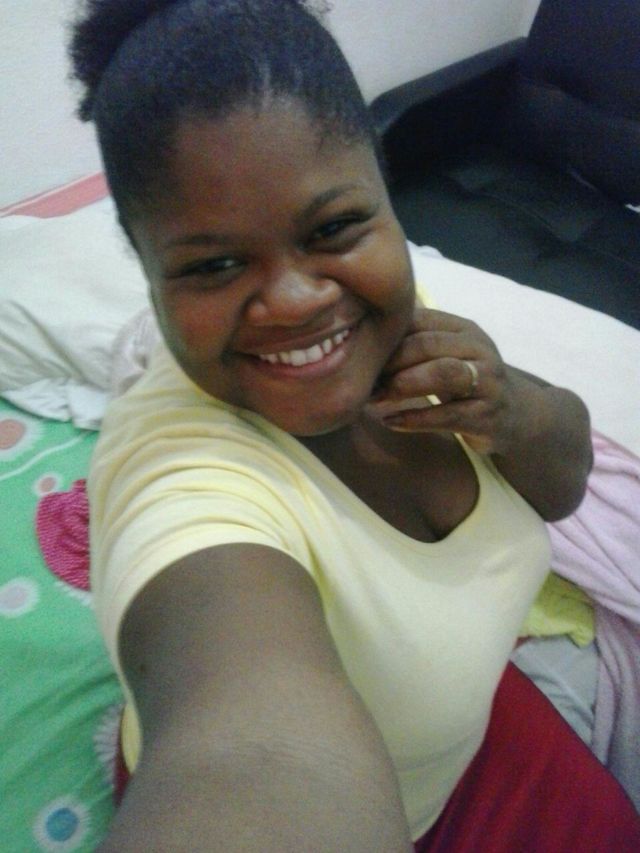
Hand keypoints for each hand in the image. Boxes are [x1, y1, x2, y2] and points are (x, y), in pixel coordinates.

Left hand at [365, 306, 536, 454]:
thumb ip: (413, 342)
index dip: (386, 336)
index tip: (358, 353)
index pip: (420, 320)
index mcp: (464, 328)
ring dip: (402, 385)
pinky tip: (390, 422)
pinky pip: (447, 415)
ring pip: (442, 374)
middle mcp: (480, 349)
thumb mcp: (446, 354)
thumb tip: (359, 335)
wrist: (517, 415)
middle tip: (361, 379)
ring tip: (374, 398)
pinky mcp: (488, 416)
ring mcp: (488, 382)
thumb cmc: (467, 380)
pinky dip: (414, 419)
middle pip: (427, 344)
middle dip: (390, 362)